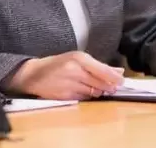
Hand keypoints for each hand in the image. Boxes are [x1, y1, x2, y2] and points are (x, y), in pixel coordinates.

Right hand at [5, 51, 123, 99]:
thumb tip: (119, 72)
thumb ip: (98, 66)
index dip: (114, 77)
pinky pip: (83, 98)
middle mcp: (75, 70)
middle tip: (114, 87)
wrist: (33, 75)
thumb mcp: (77, 59)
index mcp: (79, 58)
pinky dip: (88, 97)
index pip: (102, 70)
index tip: (122, 81)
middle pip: (99, 83)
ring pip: (93, 92)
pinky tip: (87, 93)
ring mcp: (70, 84)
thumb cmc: (57, 64)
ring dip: (99, 92)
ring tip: (99, 88)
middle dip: (109, 86)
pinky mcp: (65, 96)